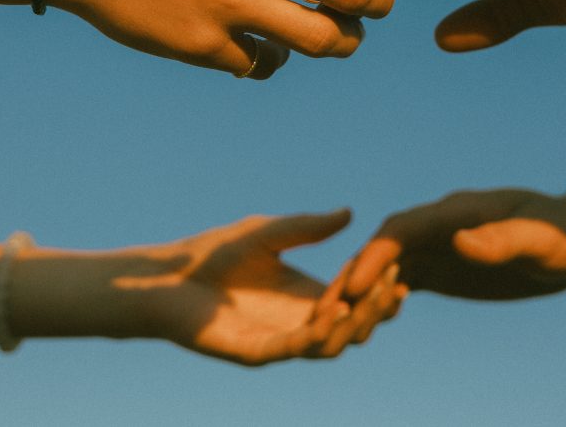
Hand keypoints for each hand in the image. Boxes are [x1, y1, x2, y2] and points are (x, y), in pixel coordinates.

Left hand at [126, 209, 403, 365]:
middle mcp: (297, 323)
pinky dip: (319, 333)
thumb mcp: (268, 233)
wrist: (167, 277)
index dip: (377, 290)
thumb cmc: (212, 254)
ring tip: (370, 299)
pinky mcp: (254, 351)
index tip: (398, 268)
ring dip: (355, 326)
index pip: (354, 302)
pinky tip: (334, 309)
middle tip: (395, 285)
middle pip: (352, 328)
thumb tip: (350, 213)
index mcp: (305, 297)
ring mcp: (278, 340)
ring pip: (331, 346)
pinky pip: (294, 349)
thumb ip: (307, 228)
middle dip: (377, 310)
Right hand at [341, 189, 565, 301]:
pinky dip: (378, 298)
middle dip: (353, 274)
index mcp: (459, 211)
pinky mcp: (442, 267)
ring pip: (386, 265)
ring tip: (330, 321)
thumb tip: (461, 240)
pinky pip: (400, 280)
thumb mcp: (543, 240)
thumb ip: (504, 240)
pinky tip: (362, 321)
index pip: (405, 228)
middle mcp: (440, 225)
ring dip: (358, 289)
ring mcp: (438, 245)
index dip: (376, 254)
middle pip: (385, 246)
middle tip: (323, 311)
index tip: (354, 284)